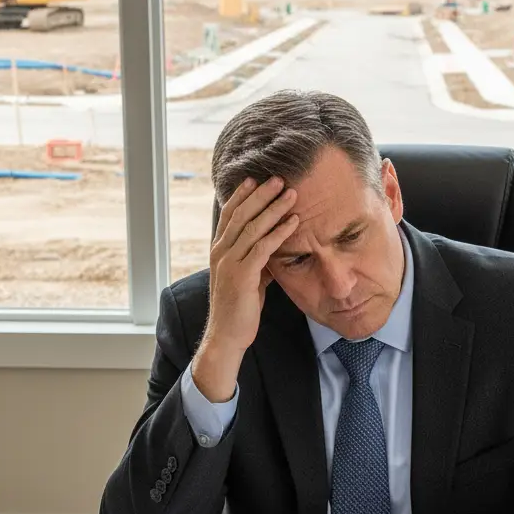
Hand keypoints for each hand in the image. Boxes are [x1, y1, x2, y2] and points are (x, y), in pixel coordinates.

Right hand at [192, 176, 298, 402]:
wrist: (227, 335)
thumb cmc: (239, 309)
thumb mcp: (248, 279)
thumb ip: (256, 261)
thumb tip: (273, 249)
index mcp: (219, 251)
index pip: (229, 216)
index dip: (241, 196)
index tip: (255, 179)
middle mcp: (221, 253)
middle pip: (241, 215)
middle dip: (260, 195)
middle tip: (278, 178)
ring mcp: (229, 263)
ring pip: (252, 227)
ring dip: (273, 208)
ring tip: (291, 193)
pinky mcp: (242, 276)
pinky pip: (263, 248)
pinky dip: (279, 232)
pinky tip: (293, 222)